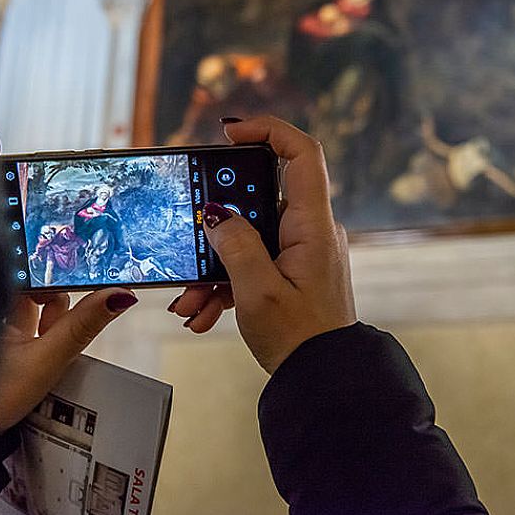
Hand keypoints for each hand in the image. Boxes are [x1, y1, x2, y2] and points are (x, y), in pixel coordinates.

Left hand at [0, 126, 137, 431]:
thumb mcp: (43, 362)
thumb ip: (84, 325)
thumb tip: (125, 291)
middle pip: (14, 242)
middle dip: (37, 223)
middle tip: (59, 197)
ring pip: (30, 275)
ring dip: (55, 273)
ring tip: (76, 272)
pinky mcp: (10, 332)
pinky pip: (38, 304)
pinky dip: (58, 302)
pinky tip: (76, 304)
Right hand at [169, 117, 355, 372]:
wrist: (325, 382)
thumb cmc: (301, 340)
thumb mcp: (257, 292)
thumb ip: (234, 246)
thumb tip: (216, 214)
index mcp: (313, 226)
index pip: (303, 155)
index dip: (268, 131)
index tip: (229, 132)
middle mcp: (312, 231)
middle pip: (261, 199)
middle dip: (219, 224)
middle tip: (190, 240)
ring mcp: (304, 252)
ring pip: (251, 238)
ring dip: (216, 266)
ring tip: (190, 301)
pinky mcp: (294, 273)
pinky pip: (256, 263)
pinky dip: (228, 283)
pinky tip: (202, 313)